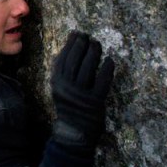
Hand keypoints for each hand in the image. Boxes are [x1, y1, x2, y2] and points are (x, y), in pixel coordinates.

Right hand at [51, 31, 114, 149]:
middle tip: (88, 36)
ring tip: (97, 44)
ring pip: (88, 68)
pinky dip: (107, 69)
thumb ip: (62, 73)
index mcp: (56, 82)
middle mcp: (67, 86)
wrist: (74, 132)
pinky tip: (110, 60)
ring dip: (94, 53)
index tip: (77, 34)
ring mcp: (81, 94)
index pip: (63, 58)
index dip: (70, 44)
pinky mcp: (95, 101)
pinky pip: (103, 81)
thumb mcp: (59, 89)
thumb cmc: (68, 107)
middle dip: (82, 45)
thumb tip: (68, 50)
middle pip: (75, 60)